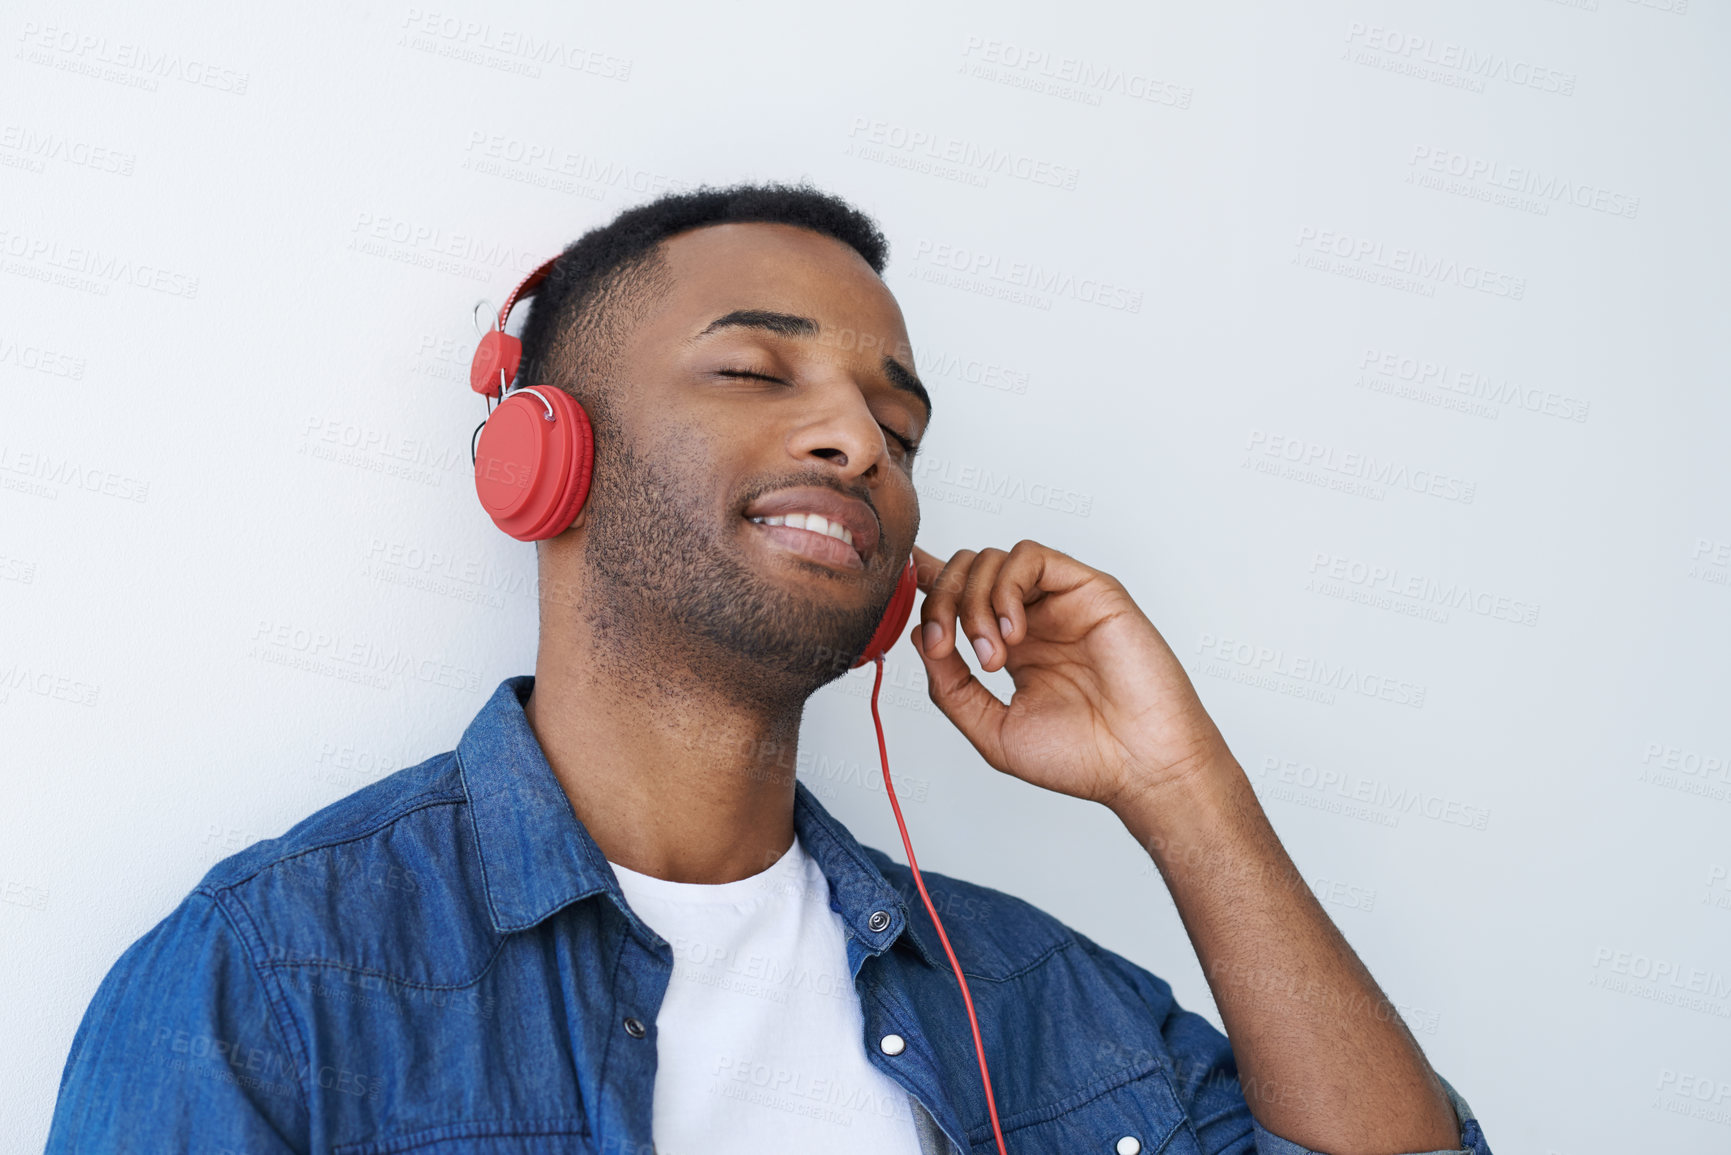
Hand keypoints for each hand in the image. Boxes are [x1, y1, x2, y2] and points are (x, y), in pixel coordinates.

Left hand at [909, 541, 1229, 813]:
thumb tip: (919, 637)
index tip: (897, 587)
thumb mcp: (992, 729)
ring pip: (992, 559)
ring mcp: (1059, 601)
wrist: (1141, 766)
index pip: (960, 597)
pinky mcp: (1088, 587)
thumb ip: (950, 687)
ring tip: (992, 657)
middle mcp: (1032, 618)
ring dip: (973, 603)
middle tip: (947, 649)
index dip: (926, 585)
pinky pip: (1030, 558)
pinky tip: (1014, 634)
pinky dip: (1007, 589)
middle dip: (941, 602)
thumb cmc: (1082, 758)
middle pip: (966, 572)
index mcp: (1010, 647)